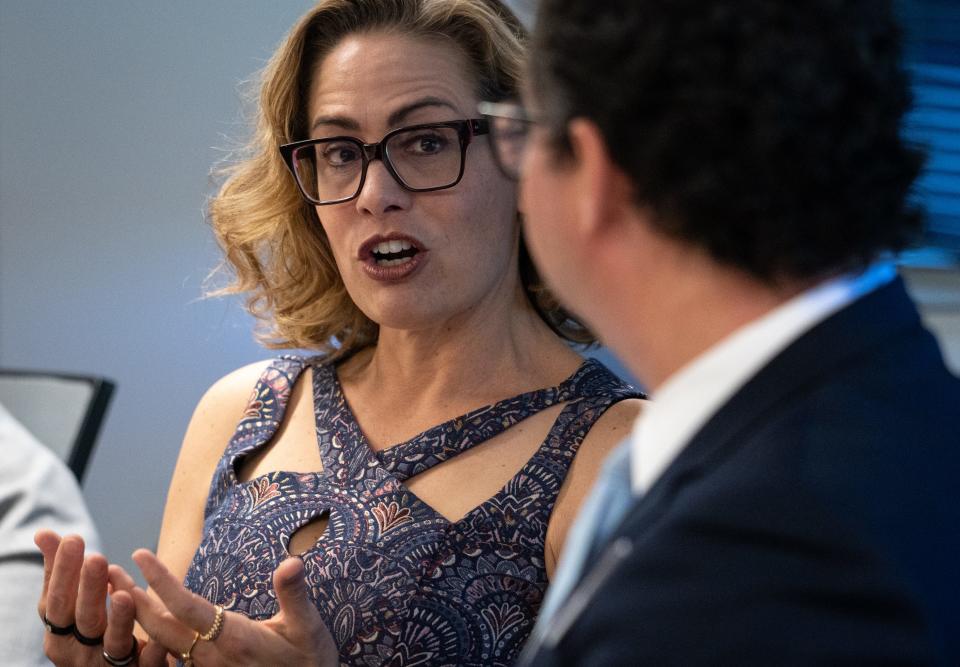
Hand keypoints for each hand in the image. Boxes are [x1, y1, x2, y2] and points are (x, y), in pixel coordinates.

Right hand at [34, 530, 141, 665]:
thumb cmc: (91, 632)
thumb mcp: (74, 605)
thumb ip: (63, 572)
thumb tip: (44, 532)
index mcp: (60, 634)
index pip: (55, 602)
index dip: (61, 572)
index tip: (72, 539)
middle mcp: (79, 653)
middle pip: (83, 620)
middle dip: (89, 589)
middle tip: (97, 558)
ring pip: (113, 643)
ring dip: (119, 619)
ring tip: (124, 595)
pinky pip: (146, 665)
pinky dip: (152, 652)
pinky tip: (159, 640)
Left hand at [111, 549, 337, 665]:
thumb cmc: (309, 660)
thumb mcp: (308, 627)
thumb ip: (294, 594)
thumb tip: (291, 561)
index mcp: (232, 638)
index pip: (187, 606)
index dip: (161, 580)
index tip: (140, 554)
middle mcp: (211, 655)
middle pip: (159, 625)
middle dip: (129, 597)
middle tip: (104, 570)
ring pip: (159, 641)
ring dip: (135, 614)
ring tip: (114, 590)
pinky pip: (168, 653)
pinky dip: (148, 633)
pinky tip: (139, 622)